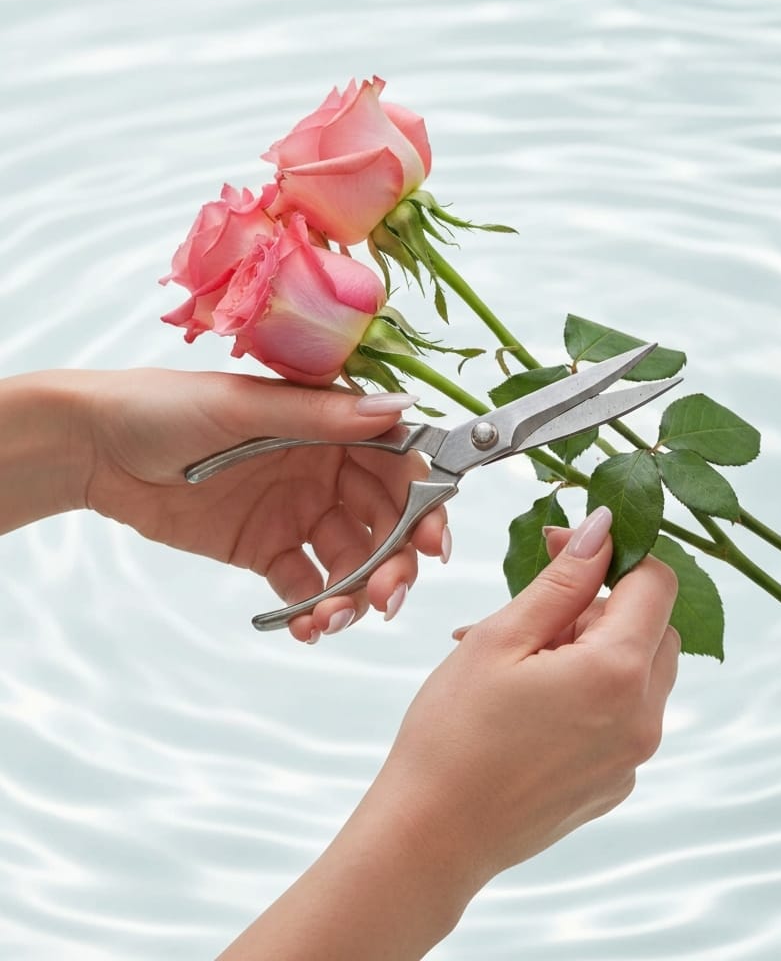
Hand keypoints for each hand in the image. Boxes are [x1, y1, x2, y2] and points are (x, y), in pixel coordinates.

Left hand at [73, 368, 447, 640]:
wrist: (94, 449)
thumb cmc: (165, 407)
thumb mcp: (245, 406)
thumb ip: (323, 417)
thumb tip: (402, 410)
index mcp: (330, 427)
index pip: (399, 466)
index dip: (426, 504)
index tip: (433, 545)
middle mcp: (327, 470)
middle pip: (386, 522)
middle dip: (396, 563)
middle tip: (387, 599)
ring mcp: (300, 513)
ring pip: (353, 562)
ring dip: (355, 595)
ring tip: (331, 621)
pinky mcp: (269, 550)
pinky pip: (307, 586)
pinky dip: (314, 610)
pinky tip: (304, 626)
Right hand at [218, 507, 679, 959]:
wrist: (431, 839)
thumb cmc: (453, 735)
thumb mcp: (502, 637)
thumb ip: (563, 579)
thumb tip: (603, 529)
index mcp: (618, 673)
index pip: (657, 582)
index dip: (614, 552)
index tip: (562, 549)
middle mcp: (643, 718)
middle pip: (653, 626)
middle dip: (602, 604)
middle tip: (534, 616)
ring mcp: (633, 757)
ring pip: (639, 670)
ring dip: (595, 647)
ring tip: (523, 661)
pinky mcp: (615, 782)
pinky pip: (622, 714)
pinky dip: (590, 692)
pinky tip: (530, 703)